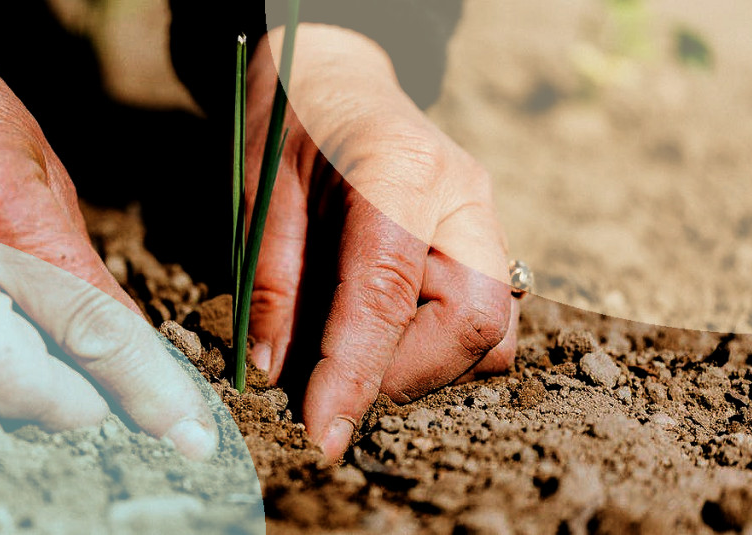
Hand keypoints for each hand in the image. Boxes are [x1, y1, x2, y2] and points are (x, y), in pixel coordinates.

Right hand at [0, 0, 215, 458]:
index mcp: (0, 219)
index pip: (92, 332)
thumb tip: (116, 339)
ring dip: (26, 391)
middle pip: (22, 393)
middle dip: (80, 407)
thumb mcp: (42, 169)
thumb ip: (77, 264)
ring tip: (45, 351)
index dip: (148, 390)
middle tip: (106, 392)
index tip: (187, 434)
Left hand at [244, 25, 518, 462]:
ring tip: (351, 354)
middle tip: (331, 383)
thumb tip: (275, 372)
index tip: (322, 433)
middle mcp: (463, 197)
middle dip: (402, 376)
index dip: (355, 375)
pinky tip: (380, 332)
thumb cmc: (290, 121)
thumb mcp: (260, 193)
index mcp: (401, 171)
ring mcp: (482, 219)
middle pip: (473, 324)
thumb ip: (272, 281)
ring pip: (491, 332)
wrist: (334, 72)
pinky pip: (484, 319)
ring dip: (422, 367)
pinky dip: (435, 348)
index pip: (388, 294)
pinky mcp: (481, 242)